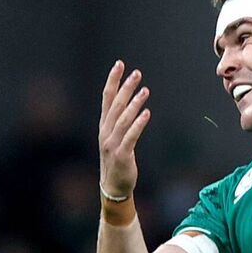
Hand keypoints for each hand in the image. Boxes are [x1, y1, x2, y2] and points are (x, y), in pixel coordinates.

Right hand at [99, 61, 150, 198]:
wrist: (113, 187)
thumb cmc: (118, 161)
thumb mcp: (115, 139)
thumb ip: (120, 123)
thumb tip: (130, 105)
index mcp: (104, 126)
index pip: (107, 98)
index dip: (112, 81)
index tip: (119, 65)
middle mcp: (106, 132)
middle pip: (116, 105)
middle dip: (125, 87)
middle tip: (136, 73)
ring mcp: (112, 143)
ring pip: (123, 119)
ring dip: (134, 103)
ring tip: (145, 90)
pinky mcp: (122, 154)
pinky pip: (131, 136)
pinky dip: (138, 124)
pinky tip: (147, 113)